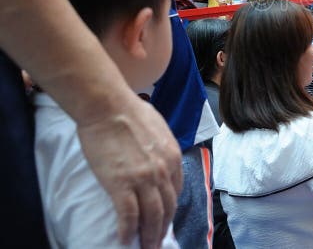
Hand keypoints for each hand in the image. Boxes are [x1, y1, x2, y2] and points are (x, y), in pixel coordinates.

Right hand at [77, 96, 181, 247]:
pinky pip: (128, 216)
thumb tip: (157, 153)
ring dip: (149, 236)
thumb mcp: (158, 128)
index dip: (170, 208)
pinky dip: (128, 231)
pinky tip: (124, 240)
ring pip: (152, 216)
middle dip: (162, 229)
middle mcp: (164, 170)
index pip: (176, 190)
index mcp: (173, 156)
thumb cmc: (129, 111)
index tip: (164, 219)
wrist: (108, 106)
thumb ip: (161, 146)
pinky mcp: (122, 184)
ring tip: (144, 248)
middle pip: (167, 207)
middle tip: (156, 243)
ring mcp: (144, 179)